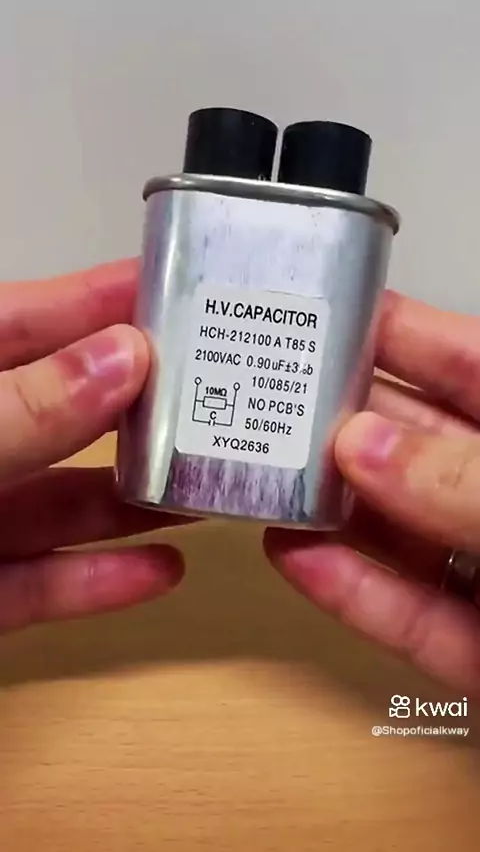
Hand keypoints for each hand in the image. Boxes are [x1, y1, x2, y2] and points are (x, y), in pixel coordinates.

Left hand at [0, 259, 186, 633]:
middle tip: (224, 388)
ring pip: (59, 505)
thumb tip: (127, 356)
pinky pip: (40, 589)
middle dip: (138, 404)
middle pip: (60, 415)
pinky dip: (97, 583)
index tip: (181, 287)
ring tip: (216, 480)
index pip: (24, 323)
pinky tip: (164, 569)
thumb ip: (24, 409)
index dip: (98, 299)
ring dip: (134, 497)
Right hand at [265, 291, 479, 695]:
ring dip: (332, 511)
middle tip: (266, 402)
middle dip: (342, 427)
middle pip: (418, 450)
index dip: (396, 333)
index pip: (466, 365)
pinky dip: (357, 594)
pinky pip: (415, 620)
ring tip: (260, 479)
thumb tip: (363, 447)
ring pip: (404, 535)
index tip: (321, 315)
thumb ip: (463, 481)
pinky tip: (295, 560)